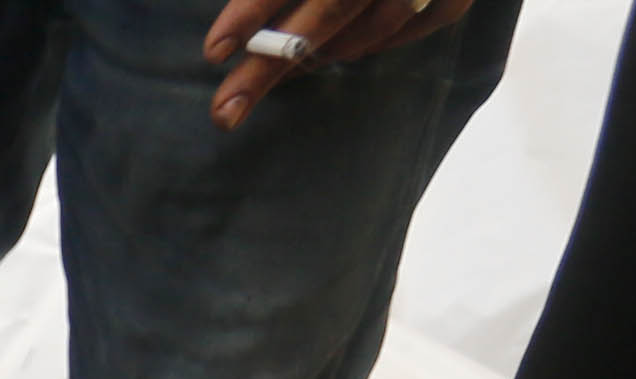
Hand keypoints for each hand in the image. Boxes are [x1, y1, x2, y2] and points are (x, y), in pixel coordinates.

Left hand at [195, 0, 478, 127]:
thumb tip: (237, 23)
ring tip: (273, 76)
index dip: (253, 10)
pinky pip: (421, 23)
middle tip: (224, 111)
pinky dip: (377, 40)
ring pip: (375, 24)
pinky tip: (338, 52)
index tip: (215, 51)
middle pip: (330, 9)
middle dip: (270, 67)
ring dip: (321, 53)